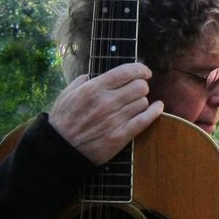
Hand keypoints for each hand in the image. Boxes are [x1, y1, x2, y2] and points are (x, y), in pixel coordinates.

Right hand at [49, 63, 163, 164]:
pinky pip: (145, 120)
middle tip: (137, 90)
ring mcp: (114, 120)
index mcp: (93, 89)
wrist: (61, 150)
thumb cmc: (63, 121)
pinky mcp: (120, 136)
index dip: (140, 69)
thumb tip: (94, 74)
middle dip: (141, 86)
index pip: (126, 72)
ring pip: (143, 102)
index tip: (145, 71)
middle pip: (139, 86)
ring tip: (134, 104)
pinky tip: (158, 107)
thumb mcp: (66, 94)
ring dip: (142, 101)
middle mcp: (106, 102)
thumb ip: (82, 80)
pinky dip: (155, 112)